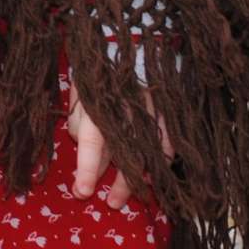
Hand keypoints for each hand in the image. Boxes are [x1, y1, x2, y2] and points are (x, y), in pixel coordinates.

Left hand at [66, 81, 173, 209]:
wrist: (128, 44)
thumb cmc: (99, 72)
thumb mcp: (80, 91)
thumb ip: (79, 120)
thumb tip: (81, 148)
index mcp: (98, 101)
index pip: (91, 140)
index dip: (87, 167)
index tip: (83, 192)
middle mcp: (125, 106)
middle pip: (124, 152)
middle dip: (119, 183)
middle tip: (112, 204)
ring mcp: (150, 107)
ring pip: (148, 150)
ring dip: (141, 175)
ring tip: (138, 195)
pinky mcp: (168, 107)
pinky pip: (169, 139)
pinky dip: (163, 159)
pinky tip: (155, 174)